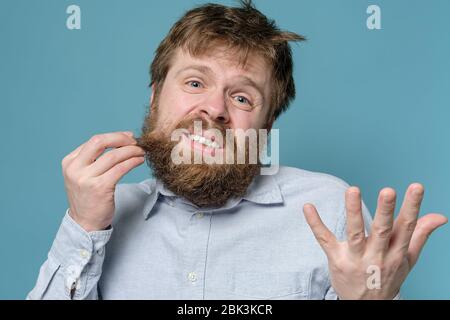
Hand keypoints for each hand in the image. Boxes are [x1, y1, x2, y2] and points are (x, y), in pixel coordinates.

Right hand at [62, 131, 145, 231]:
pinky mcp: (100, 188)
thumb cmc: (88, 197)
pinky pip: (120, 169)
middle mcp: (75, 168)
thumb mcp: (83, 174)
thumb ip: (95, 159)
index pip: (94, 141)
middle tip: (136, 141)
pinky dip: (132, 162)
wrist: (84, 223)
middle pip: (100, 142)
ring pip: (113, 156)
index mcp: (70, 162)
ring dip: (131, 151)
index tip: (128, 137)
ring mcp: (86, 178)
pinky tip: (139, 161)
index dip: (115, 136)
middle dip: (121, 139)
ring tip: (141, 152)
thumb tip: (121, 140)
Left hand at [303, 183, 446, 298]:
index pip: (407, 227)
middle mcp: (377, 255)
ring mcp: (355, 258)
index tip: (417, 187)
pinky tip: (308, 207)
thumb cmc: (387, 277)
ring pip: (355, 234)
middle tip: (388, 190)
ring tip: (352, 190)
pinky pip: (325, 239)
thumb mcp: (407, 260)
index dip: (412, 207)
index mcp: (397, 253)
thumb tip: (439, 215)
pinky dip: (316, 223)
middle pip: (382, 231)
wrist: (366, 307)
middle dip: (385, 211)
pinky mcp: (336, 259)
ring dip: (353, 212)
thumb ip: (420, 235)